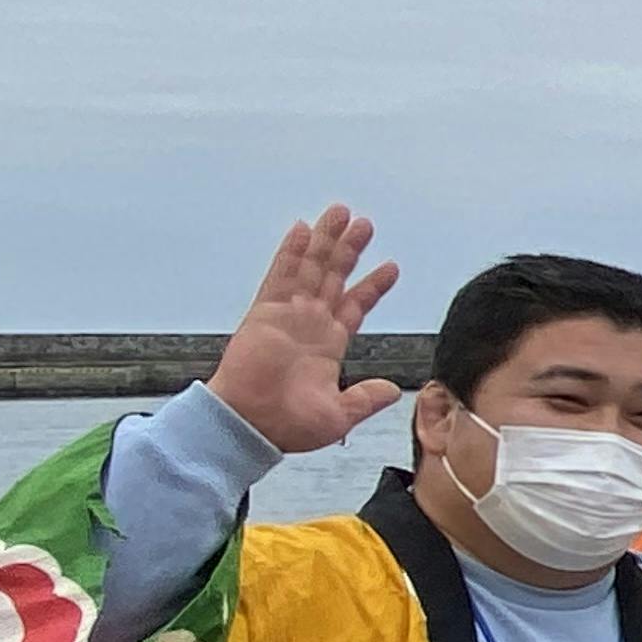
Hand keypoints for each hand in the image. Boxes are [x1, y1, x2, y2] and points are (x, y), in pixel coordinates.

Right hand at [208, 205, 405, 452]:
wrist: (250, 427)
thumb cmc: (287, 426)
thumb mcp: (339, 415)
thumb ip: (365, 398)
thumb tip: (391, 390)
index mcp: (328, 345)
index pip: (355, 306)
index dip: (372, 286)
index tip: (391, 266)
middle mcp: (310, 324)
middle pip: (333, 277)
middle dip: (349, 250)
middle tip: (364, 223)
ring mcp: (288, 315)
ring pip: (311, 268)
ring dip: (325, 241)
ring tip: (341, 214)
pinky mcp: (265, 312)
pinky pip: (280, 276)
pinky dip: (292, 252)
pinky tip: (302, 230)